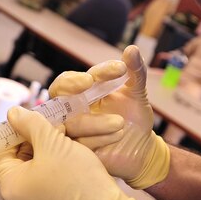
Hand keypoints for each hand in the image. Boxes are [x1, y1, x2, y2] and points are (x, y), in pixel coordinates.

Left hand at [0, 106, 160, 199]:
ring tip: (63, 141)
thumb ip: (30, 124)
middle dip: (33, 143)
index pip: (0, 154)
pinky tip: (68, 160)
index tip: (28, 122)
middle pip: (17, 164)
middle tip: (50, 129)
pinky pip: (44, 188)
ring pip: (33, 175)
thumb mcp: (53, 142)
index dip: (12, 134)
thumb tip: (13, 113)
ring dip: (45, 156)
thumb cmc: (77, 177)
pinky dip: (52, 172)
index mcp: (9, 188)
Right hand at [49, 45, 170, 189]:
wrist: (142, 149)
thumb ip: (135, 72)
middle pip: (58, 92)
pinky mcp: (77, 151)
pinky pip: (79, 144)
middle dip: (70, 84)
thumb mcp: (138, 94)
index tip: (121, 69)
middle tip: (89, 81)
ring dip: (96, 121)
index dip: (97, 71)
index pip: (81, 75)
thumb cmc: (136, 118)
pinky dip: (99, 138)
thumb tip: (132, 48)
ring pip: (72, 122)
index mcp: (86, 91)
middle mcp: (74, 107)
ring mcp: (73, 129)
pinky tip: (118, 136)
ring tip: (121, 123)